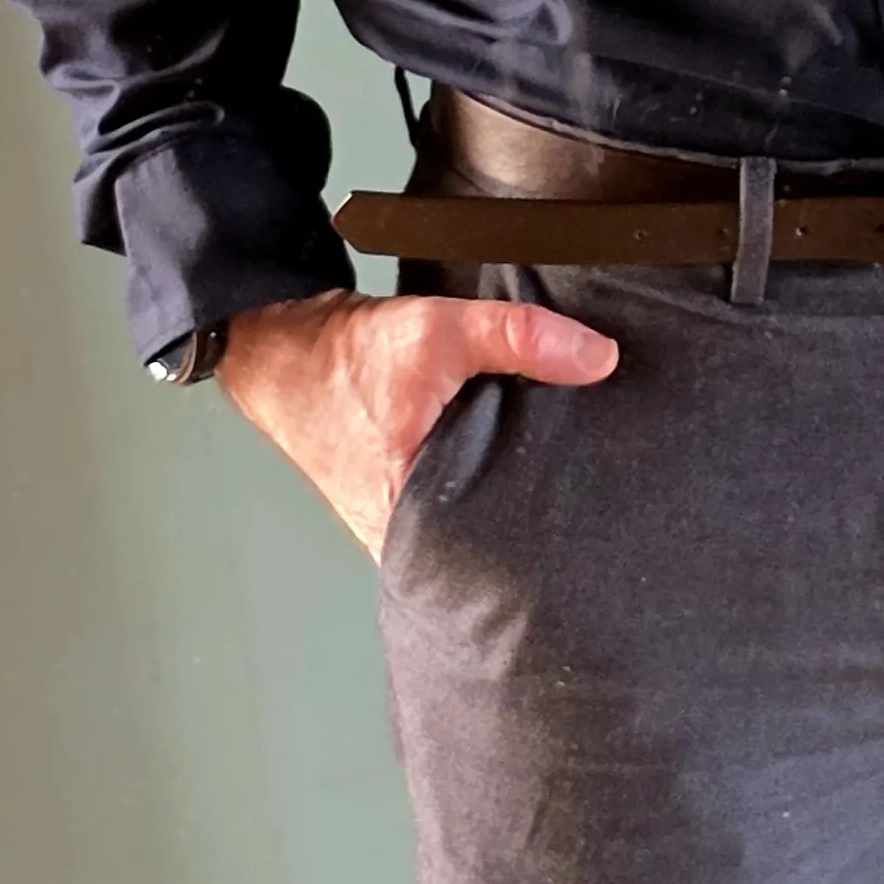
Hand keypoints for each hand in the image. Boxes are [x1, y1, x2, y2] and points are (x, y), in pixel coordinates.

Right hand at [217, 287, 617, 559]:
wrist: (286, 350)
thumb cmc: (342, 358)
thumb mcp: (435, 331)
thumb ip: (518, 338)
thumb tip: (596, 358)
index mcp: (409, 520)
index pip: (498, 552)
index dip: (546, 534)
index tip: (591, 516)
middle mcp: (402, 537)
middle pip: (493, 541)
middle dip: (537, 518)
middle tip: (589, 497)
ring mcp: (399, 526)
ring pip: (475, 524)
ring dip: (509, 498)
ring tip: (560, 483)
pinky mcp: (401, 504)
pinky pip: (456, 505)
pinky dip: (483, 483)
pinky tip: (513, 463)